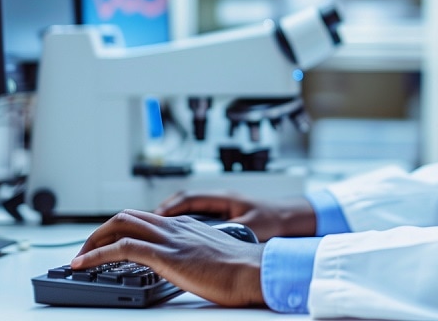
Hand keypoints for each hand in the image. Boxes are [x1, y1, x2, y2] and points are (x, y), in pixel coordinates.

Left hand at [72, 210, 266, 307]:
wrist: (254, 272)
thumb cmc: (242, 270)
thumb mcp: (214, 257)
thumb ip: (197, 255)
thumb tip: (189, 266)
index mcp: (186, 226)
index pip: (144, 218)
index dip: (120, 229)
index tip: (106, 244)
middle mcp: (175, 227)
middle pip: (126, 216)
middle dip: (100, 231)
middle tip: (86, 249)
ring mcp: (169, 239)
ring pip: (120, 225)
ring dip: (93, 240)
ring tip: (78, 258)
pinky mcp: (165, 255)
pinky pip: (122, 249)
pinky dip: (96, 254)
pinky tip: (84, 264)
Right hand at [154, 190, 316, 240]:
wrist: (293, 219)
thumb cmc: (276, 219)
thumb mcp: (252, 227)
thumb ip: (232, 231)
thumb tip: (215, 239)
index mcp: (224, 198)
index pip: (189, 197)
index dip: (169, 207)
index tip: (155, 217)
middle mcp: (220, 200)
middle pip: (183, 201)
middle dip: (163, 212)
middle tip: (144, 225)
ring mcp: (221, 208)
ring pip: (188, 210)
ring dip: (171, 218)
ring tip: (154, 232)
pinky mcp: (224, 217)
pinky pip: (197, 217)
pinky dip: (183, 224)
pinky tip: (177, 238)